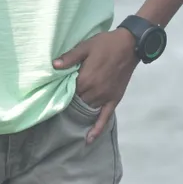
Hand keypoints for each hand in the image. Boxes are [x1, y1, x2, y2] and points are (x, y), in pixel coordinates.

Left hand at [53, 28, 138, 143]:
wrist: (129, 45)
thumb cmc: (105, 44)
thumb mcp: (85, 46)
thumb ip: (70, 58)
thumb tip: (54, 65)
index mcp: (85, 79)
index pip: (68, 92)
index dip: (62, 92)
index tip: (54, 93)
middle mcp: (94, 91)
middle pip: (77, 102)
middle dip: (69, 102)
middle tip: (61, 104)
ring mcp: (104, 97)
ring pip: (88, 110)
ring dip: (79, 113)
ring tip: (68, 118)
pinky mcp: (114, 100)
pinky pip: (105, 117)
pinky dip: (97, 129)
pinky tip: (89, 139)